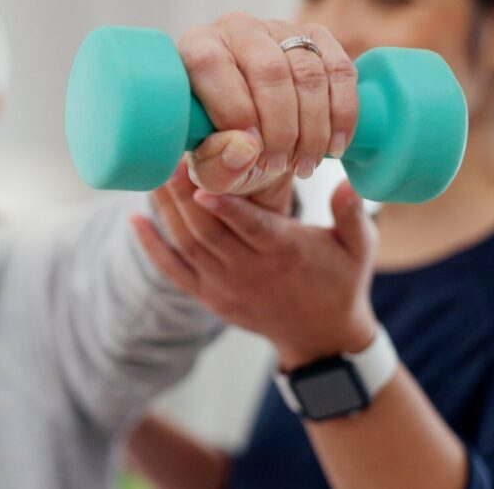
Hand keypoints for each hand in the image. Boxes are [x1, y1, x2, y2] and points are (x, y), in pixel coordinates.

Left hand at [132, 161, 378, 369]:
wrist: (321, 337)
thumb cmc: (341, 280)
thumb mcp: (358, 248)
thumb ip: (352, 214)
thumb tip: (348, 183)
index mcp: (285, 253)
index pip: (250, 227)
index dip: (225, 207)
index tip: (201, 181)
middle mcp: (250, 270)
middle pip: (208, 232)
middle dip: (184, 195)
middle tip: (170, 156)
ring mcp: (225, 285)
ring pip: (187, 245)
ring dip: (166, 210)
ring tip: (153, 173)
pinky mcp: (209, 296)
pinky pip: (174, 271)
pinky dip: (152, 247)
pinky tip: (134, 219)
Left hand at [177, 13, 357, 196]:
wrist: (257, 137)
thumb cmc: (224, 147)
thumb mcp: (209, 167)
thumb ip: (216, 164)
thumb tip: (246, 148)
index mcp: (195, 48)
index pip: (210, 63)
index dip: (233, 108)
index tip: (252, 151)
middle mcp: (237, 29)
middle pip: (268, 70)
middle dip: (280, 128)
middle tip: (278, 166)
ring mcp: (280, 29)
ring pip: (308, 74)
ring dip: (313, 129)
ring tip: (304, 165)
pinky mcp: (317, 38)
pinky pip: (340, 70)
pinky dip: (343, 114)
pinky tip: (335, 146)